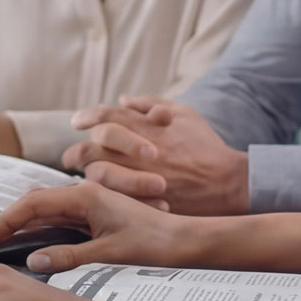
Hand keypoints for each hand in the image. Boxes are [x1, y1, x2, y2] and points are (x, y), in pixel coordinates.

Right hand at [0, 180, 203, 273]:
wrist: (188, 241)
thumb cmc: (155, 245)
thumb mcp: (108, 254)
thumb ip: (68, 256)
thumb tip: (31, 260)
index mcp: (85, 197)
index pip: (32, 204)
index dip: (5, 221)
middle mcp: (86, 195)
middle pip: (35, 202)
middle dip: (10, 221)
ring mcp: (92, 204)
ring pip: (47, 210)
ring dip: (25, 224)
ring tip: (3, 245)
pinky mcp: (98, 215)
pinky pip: (62, 218)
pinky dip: (43, 228)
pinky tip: (35, 244)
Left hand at [61, 97, 250, 215]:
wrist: (229, 183)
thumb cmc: (206, 146)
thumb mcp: (185, 114)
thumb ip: (151, 104)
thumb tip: (123, 99)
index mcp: (148, 126)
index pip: (107, 115)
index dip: (88, 116)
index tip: (78, 122)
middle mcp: (141, 150)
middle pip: (92, 147)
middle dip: (76, 152)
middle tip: (71, 157)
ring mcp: (141, 177)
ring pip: (97, 175)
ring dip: (86, 175)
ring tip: (83, 177)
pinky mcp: (145, 201)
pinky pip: (113, 200)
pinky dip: (102, 197)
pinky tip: (100, 197)